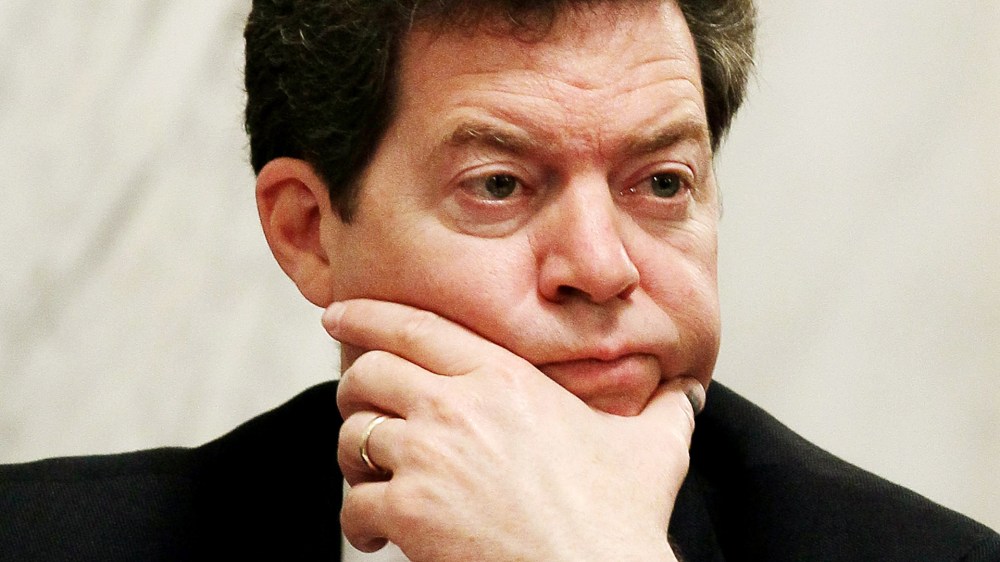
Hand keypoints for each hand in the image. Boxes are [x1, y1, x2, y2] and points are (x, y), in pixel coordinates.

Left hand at [324, 299, 702, 561]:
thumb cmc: (620, 520)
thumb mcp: (654, 449)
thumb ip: (666, 410)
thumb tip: (689, 394)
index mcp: (503, 379)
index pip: (416, 326)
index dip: (368, 315)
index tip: (339, 314)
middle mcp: (456, 406)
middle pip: (368, 373)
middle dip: (354, 389)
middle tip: (360, 410)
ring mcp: (427, 457)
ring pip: (352, 435)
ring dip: (354, 458)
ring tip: (373, 481)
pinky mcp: (408, 511)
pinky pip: (354, 503)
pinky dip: (358, 519)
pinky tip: (377, 534)